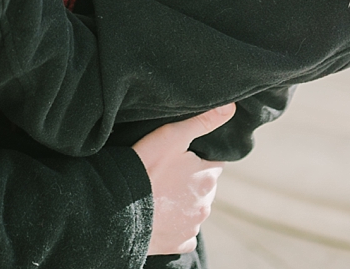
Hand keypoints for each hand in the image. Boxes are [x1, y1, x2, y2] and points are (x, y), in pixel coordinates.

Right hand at [132, 105, 234, 254]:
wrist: (118, 209)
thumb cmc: (144, 168)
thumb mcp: (171, 136)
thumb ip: (202, 121)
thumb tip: (230, 107)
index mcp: (208, 177)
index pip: (213, 163)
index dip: (196, 158)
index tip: (178, 157)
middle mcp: (206, 204)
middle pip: (203, 187)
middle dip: (189, 181)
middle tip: (164, 174)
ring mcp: (193, 225)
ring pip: (193, 209)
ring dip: (181, 202)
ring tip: (158, 193)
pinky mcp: (180, 243)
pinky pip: (183, 232)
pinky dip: (175, 224)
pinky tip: (159, 214)